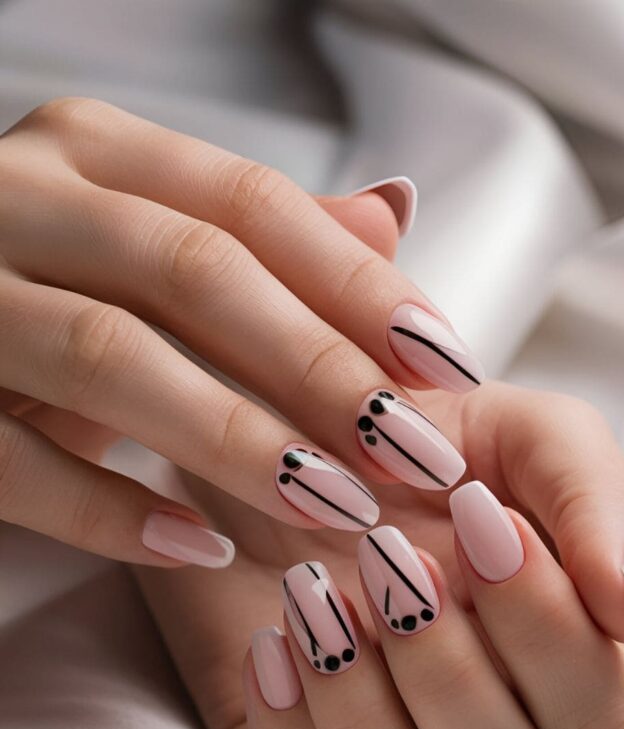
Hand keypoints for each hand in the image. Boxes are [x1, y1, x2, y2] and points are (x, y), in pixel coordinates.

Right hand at [0, 97, 480, 561]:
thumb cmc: (44, 290)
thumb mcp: (144, 249)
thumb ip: (258, 238)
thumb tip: (392, 214)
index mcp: (92, 154)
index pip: (251, 206)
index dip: (358, 289)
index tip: (450, 370)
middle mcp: (23, 199)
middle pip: (196, 272)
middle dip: (320, 367)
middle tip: (416, 455)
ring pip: (112, 357)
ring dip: (238, 441)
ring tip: (339, 509)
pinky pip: (17, 459)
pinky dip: (112, 511)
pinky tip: (202, 548)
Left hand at [135, 381, 623, 728]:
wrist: (297, 435)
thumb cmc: (427, 449)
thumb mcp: (528, 435)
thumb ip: (598, 503)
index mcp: (560, 663)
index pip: (596, 714)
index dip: (545, 630)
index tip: (481, 516)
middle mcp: (485, 727)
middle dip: (449, 675)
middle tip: (390, 555)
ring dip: (364, 712)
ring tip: (313, 593)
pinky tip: (273, 641)